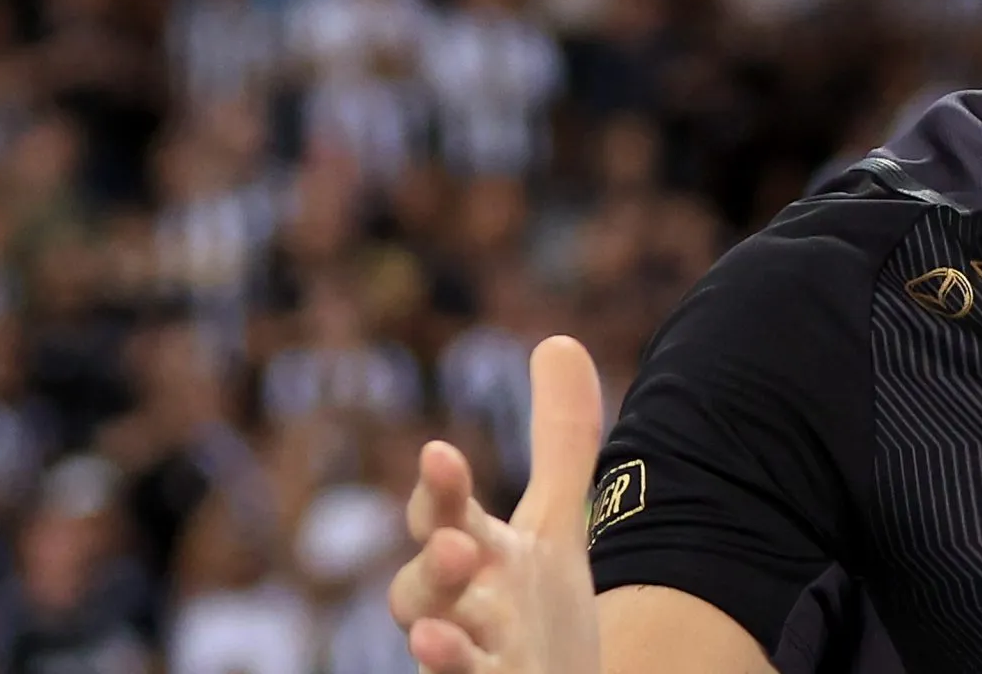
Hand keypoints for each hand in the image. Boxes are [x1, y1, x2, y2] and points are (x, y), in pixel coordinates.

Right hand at [390, 336, 605, 673]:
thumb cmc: (535, 613)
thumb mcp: (555, 526)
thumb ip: (558, 442)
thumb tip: (558, 339)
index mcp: (475, 556)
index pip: (445, 514)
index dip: (441, 489)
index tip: (442, 454)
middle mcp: (460, 607)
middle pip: (423, 586)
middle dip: (432, 565)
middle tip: (454, 545)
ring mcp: (468, 659)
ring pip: (436, 646)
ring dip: (432, 637)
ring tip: (431, 631)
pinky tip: (444, 659)